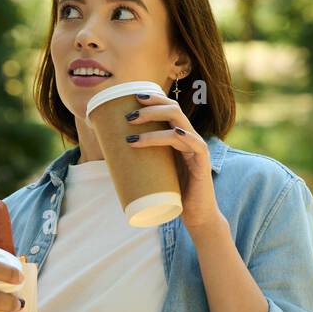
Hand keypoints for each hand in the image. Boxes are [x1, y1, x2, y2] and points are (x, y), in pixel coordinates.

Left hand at [124, 94, 223, 233]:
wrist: (195, 214)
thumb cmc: (172, 192)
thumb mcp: (154, 170)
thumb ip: (141, 157)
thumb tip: (110, 152)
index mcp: (179, 136)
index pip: (168, 109)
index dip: (153, 99)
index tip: (132, 96)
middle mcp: (189, 137)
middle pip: (173, 110)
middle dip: (150, 107)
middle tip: (129, 114)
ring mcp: (197, 147)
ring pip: (178, 124)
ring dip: (154, 121)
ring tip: (132, 126)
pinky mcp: (202, 161)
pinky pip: (193, 143)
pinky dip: (180, 136)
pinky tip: (173, 134)